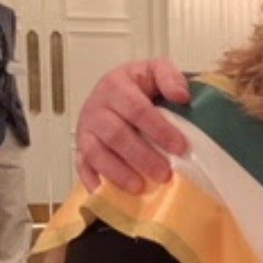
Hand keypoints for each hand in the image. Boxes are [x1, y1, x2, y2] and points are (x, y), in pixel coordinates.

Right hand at [75, 59, 190, 191]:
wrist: (117, 88)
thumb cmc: (141, 84)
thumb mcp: (156, 70)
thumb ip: (170, 77)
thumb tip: (182, 96)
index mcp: (117, 86)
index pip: (138, 110)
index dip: (159, 129)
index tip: (180, 147)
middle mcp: (97, 107)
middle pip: (117, 135)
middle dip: (141, 156)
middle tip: (164, 174)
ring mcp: (86, 129)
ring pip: (96, 152)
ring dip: (117, 172)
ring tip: (140, 187)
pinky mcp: (80, 146)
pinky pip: (80, 165)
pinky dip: (91, 180)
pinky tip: (104, 192)